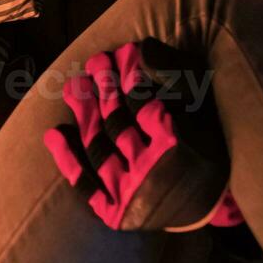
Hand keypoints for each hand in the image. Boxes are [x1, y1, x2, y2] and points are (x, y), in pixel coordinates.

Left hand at [43, 39, 235, 231]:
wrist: (208, 202)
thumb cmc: (206, 144)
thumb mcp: (200, 102)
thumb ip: (174, 73)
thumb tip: (141, 48)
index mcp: (177, 147)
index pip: (141, 103)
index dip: (127, 77)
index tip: (119, 54)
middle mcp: (151, 174)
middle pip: (116, 123)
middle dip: (103, 89)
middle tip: (95, 63)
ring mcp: (131, 196)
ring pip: (98, 148)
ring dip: (83, 114)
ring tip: (73, 85)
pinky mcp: (116, 214)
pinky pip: (86, 187)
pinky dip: (68, 160)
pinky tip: (54, 134)